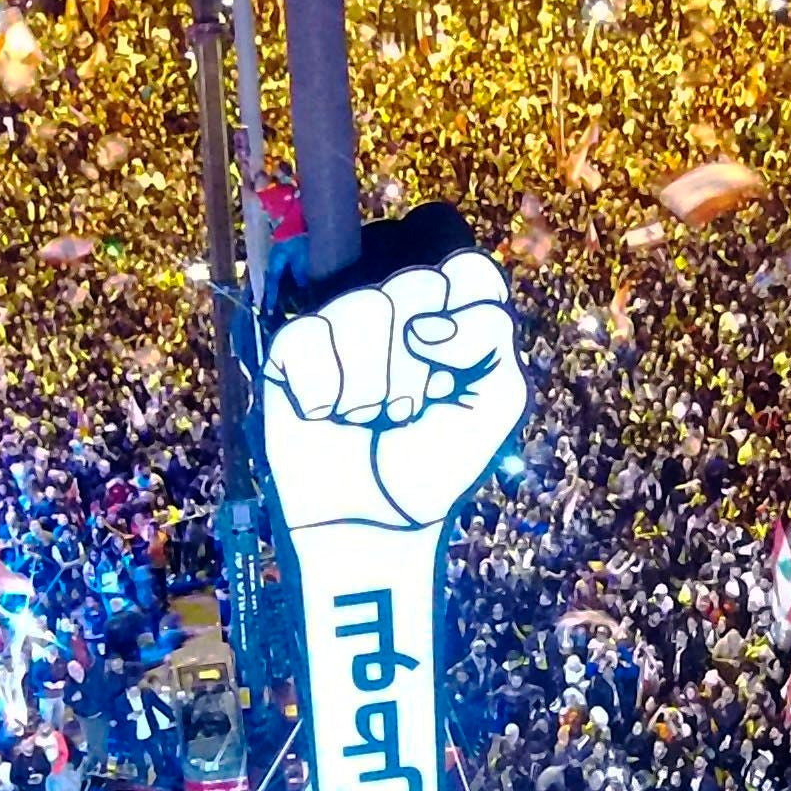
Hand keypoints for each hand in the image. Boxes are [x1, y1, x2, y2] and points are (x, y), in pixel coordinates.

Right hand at [262, 246, 527, 532]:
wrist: (375, 520)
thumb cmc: (437, 461)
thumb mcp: (496, 399)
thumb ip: (488, 336)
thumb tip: (422, 325)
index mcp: (452, 315)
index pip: (467, 271)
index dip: (463, 320)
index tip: (451, 375)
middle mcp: (399, 310)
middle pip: (415, 283)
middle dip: (416, 364)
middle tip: (407, 408)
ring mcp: (343, 325)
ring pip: (361, 306)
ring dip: (370, 383)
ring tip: (368, 416)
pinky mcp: (294, 349)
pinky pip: (308, 335)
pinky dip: (322, 389)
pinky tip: (326, 415)